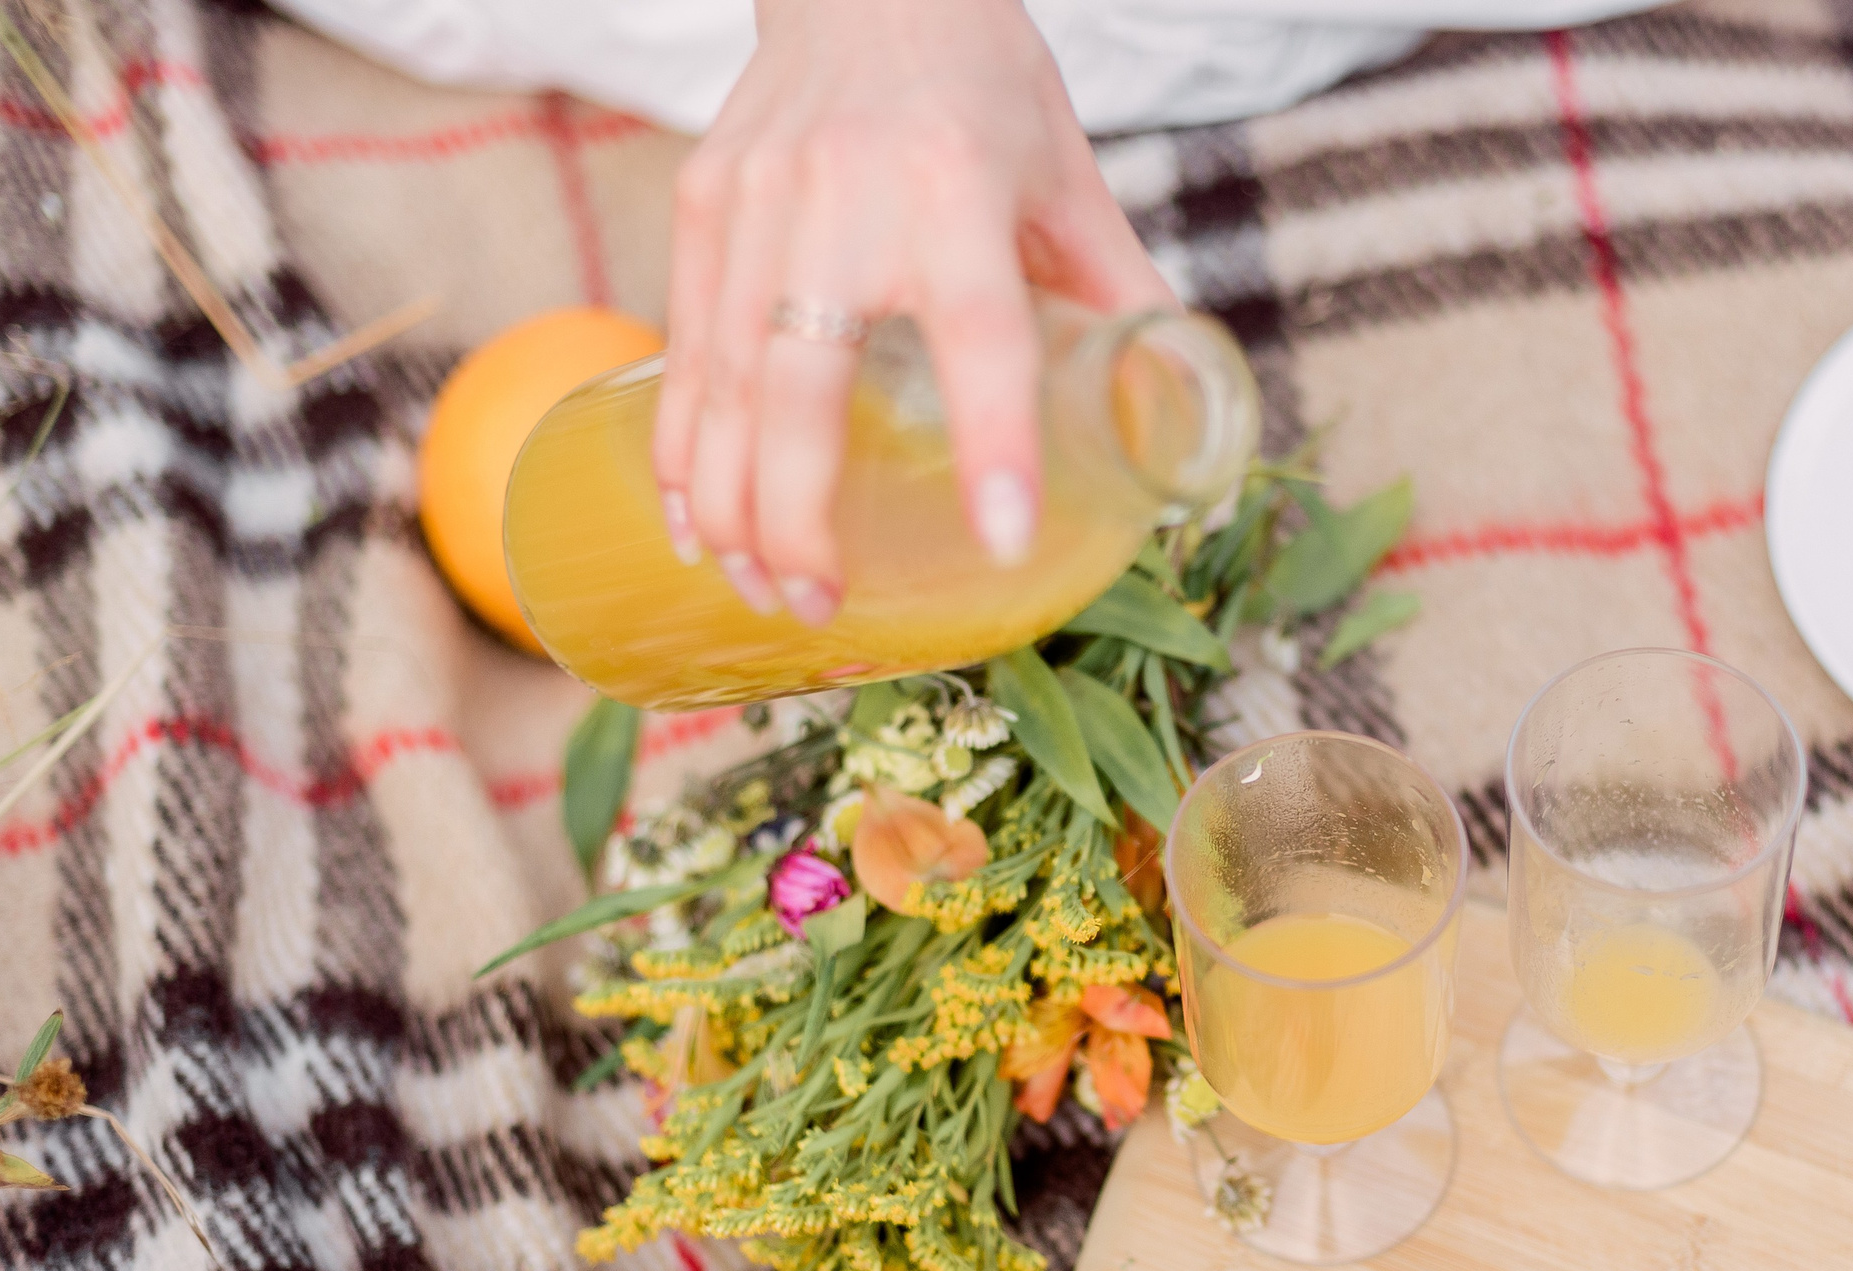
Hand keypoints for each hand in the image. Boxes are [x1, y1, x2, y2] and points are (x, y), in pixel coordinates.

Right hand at [654, 0, 1175, 622]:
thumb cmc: (980, 79)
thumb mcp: (1068, 174)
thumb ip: (1116, 291)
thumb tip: (1173, 413)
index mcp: (957, 187)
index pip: (981, 329)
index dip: (994, 441)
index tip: (1004, 538)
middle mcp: (842, 196)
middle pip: (803, 385)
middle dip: (801, 518)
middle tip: (821, 609)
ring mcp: (755, 201)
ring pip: (722, 383)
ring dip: (731, 506)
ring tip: (756, 592)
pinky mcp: (700, 205)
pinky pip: (680, 350)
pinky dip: (679, 448)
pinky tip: (691, 525)